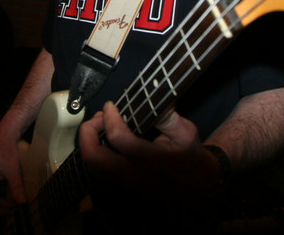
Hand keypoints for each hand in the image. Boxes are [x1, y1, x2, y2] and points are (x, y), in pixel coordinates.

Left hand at [78, 101, 218, 203]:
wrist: (195, 188)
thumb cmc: (190, 159)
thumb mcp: (186, 132)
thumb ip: (168, 116)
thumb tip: (156, 94)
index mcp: (150, 159)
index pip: (118, 138)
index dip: (109, 118)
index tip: (111, 106)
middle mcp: (133, 173)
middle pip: (94, 157)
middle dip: (88, 132)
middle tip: (99, 118)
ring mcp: (125, 181)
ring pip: (92, 166)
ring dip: (89, 142)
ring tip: (100, 126)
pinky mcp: (122, 184)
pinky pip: (98, 170)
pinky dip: (95, 151)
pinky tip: (106, 138)